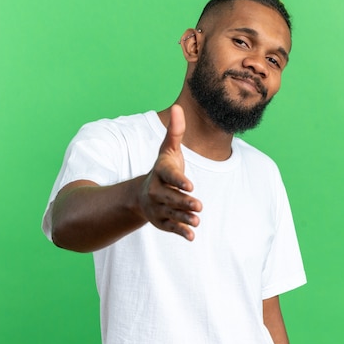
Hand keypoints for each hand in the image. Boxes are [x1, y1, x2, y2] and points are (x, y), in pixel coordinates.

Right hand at [138, 104, 201, 239]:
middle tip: (199, 205)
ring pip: (171, 213)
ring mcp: (158, 207)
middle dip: (184, 202)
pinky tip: (191, 236)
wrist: (144, 192)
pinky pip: (171, 227)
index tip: (190, 186)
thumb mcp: (168, 150)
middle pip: (171, 197)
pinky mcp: (161, 221)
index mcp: (160, 173)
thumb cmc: (164, 168)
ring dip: (184, 218)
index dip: (179, 181)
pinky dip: (180, 231)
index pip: (170, 176)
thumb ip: (175, 131)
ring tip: (197, 220)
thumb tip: (178, 107)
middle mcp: (157, 191)